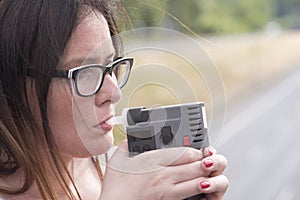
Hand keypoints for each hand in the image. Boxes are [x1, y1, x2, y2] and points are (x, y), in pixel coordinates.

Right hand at [99, 140, 227, 199]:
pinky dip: (199, 190)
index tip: (199, 149)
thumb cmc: (115, 187)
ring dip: (206, 176)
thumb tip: (132, 137)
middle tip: (210, 159)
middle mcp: (164, 176)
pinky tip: (201, 187)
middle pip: (195, 166)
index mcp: (153, 162)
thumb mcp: (118, 159)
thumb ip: (127, 144)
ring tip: (210, 173)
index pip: (185, 153)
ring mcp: (168, 191)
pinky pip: (189, 195)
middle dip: (206, 162)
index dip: (197, 150)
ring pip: (197, 181)